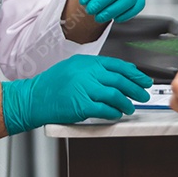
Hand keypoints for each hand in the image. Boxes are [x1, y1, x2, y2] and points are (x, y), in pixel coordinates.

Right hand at [1, 55, 151, 134]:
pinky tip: (117, 113)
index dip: (134, 73)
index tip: (143, 79)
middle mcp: (87, 73)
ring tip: (130, 107)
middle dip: (136, 88)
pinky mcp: (82, 105)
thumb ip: (93, 70)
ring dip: (126, 103)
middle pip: (120, 80)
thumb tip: (115, 76)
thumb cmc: (51, 84)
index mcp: (87, 63)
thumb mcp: (73, 67)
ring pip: (115, 95)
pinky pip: (105, 109)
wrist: (34, 97)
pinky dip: (114, 112)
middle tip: (144, 94)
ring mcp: (85, 89)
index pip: (118, 66)